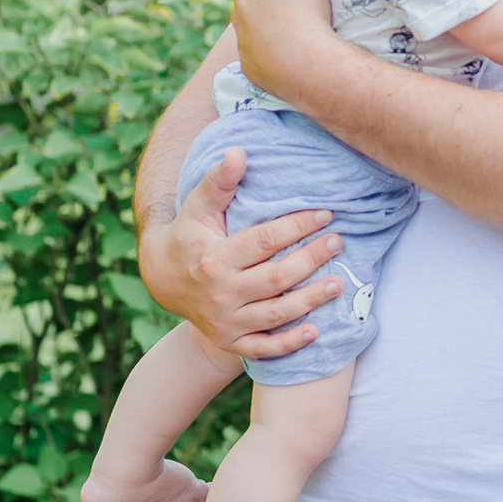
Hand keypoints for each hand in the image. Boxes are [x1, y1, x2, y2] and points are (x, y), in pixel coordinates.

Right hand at [140, 144, 346, 359]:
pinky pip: (264, 348)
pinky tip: (314, 332)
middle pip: (277, 278)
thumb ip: (219, 181)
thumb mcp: (198, 208)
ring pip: (276, 314)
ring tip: (339, 283)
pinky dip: (289, 344)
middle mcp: (221, 292)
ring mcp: (226, 320)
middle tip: (338, 243)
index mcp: (214, 257)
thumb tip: (238, 152)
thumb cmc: (189, 235)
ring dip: (311, 300)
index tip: (325, 214)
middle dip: (312, 259)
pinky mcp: (231, 341)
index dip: (297, 226)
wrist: (163, 280)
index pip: (264, 241)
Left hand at [230, 0, 335, 102]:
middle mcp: (237, 14)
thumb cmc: (305, 9)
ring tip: (307, 24)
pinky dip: (279, 49)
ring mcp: (244, 45)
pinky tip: (298, 50)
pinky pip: (266, 54)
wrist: (306, 66)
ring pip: (263, 24)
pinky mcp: (253, 69)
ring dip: (280, 21)